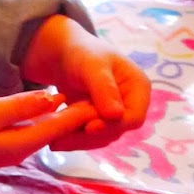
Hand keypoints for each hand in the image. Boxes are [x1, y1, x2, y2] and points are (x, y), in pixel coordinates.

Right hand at [0, 89, 99, 175]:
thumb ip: (22, 106)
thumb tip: (54, 99)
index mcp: (23, 143)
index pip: (62, 126)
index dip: (83, 110)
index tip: (105, 96)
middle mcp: (23, 150)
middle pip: (58, 131)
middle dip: (80, 115)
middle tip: (103, 94)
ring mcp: (12, 150)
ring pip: (46, 131)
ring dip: (64, 117)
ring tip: (86, 98)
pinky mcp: (2, 146)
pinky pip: (33, 131)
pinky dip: (46, 119)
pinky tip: (51, 107)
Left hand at [21, 15, 150, 150]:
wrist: (63, 53)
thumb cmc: (81, 52)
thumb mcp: (92, 65)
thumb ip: (104, 88)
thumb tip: (116, 116)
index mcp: (138, 87)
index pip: (134, 117)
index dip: (114, 126)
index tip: (90, 128)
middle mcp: (130, 104)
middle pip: (116, 131)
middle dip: (90, 137)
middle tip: (62, 139)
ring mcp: (114, 115)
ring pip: (101, 138)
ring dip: (79, 142)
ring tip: (54, 141)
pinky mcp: (98, 121)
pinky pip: (88, 137)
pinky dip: (73, 139)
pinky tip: (55, 139)